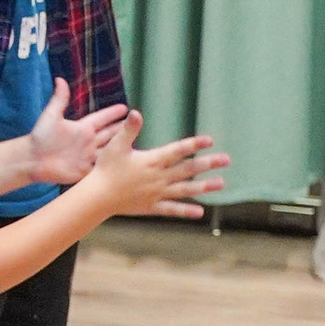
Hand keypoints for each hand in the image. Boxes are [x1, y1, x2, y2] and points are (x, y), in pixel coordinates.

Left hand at [23, 78, 131, 185]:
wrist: (32, 159)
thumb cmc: (40, 136)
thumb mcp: (51, 116)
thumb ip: (59, 99)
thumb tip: (59, 79)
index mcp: (82, 128)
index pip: (101, 119)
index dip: (112, 113)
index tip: (125, 108)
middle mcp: (87, 141)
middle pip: (109, 134)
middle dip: (122, 129)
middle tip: (137, 124)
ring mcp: (87, 157)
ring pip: (109, 151)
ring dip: (120, 147)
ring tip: (136, 144)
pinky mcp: (85, 171)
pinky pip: (101, 168)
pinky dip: (112, 166)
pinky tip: (124, 165)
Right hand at [83, 112, 231, 219]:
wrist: (97, 197)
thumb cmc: (105, 169)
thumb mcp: (116, 145)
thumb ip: (129, 130)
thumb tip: (136, 112)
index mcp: (152, 161)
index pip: (177, 151)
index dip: (194, 145)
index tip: (210, 140)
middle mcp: (159, 177)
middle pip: (188, 169)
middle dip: (208, 164)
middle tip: (227, 160)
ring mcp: (157, 193)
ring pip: (185, 189)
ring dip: (204, 187)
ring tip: (222, 183)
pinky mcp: (152, 207)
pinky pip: (172, 209)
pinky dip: (186, 211)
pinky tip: (201, 213)